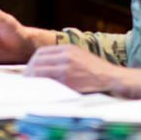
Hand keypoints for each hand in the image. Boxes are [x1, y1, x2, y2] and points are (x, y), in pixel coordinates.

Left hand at [25, 45, 140, 96]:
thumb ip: (65, 59)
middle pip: (38, 61)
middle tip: (26, 81)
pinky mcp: (69, 79)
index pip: (42, 53)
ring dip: (32, 79)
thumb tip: (47, 68)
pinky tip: (39, 91)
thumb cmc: (98, 72)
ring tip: (31, 87)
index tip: (29, 71)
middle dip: (29, 71)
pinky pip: (48, 81)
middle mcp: (66, 55)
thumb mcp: (81, 58)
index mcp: (68, 48)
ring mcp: (67, 67)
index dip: (33, 63)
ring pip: (40, 70)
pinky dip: (41, 85)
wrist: (114, 79)